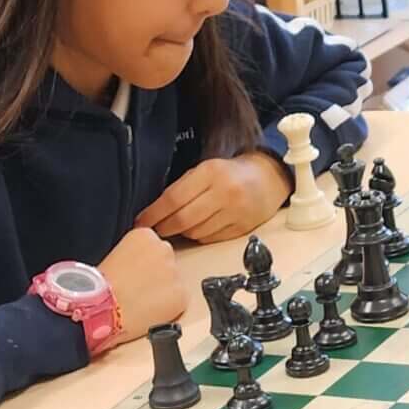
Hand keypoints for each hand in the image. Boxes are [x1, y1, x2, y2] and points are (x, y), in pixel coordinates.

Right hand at [97, 226, 186, 342]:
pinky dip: (169, 308)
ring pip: (174, 281)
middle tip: (139, 288)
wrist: (100, 309)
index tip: (135, 271)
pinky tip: (149, 311)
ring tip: (141, 301)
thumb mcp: (114, 255)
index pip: (154, 246)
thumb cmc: (99, 287)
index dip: (144, 263)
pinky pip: (179, 301)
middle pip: (167, 261)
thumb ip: (135, 254)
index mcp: (145, 235)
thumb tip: (142, 265)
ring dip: (163, 290)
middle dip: (157, 274)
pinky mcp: (181, 295)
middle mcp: (163, 249)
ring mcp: (174, 272)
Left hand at [135, 152, 290, 243]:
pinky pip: (210, 239)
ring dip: (182, 232)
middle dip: (164, 227)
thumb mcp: (205, 170)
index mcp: (211, 172)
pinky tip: (197, 229)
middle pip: (184, 219)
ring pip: (196, 232)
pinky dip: (199, 236)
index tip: (140, 222)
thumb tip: (153, 211)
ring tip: (177, 226)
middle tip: (154, 230)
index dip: (153, 214)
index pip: (173, 198)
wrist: (267, 180)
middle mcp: (224, 193)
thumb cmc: (229, 174)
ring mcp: (235, 213)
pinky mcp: (242, 229)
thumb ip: (182, 188)